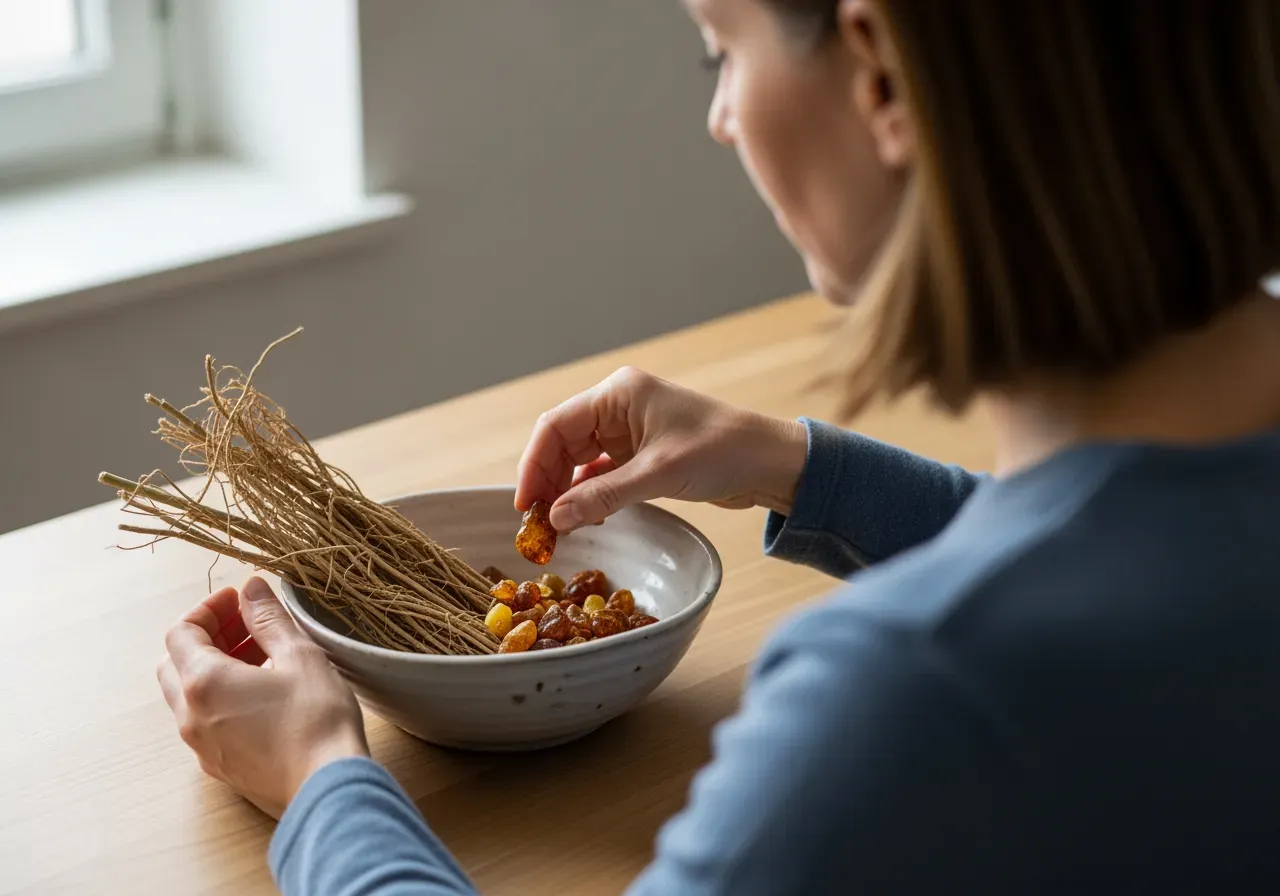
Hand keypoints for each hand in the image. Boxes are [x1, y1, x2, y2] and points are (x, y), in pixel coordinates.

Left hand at [156, 577, 368, 818]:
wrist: (328, 789)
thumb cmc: (316, 719)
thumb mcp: (298, 655)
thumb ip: (269, 619)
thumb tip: (252, 589)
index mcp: (203, 683)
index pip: (182, 632)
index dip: (209, 609)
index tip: (240, 600)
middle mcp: (191, 717)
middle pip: (175, 664)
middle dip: (207, 638)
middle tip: (246, 625)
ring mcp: (203, 747)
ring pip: (189, 697)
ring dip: (214, 669)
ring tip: (261, 657)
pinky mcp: (222, 767)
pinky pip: (206, 723)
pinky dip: (222, 698)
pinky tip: (264, 694)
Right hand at [516, 366, 807, 531]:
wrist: (771, 462)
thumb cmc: (722, 451)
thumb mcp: (658, 474)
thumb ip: (603, 496)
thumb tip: (555, 519)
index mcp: (618, 393)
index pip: (556, 426)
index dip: (533, 465)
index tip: (524, 504)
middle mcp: (619, 407)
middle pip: (563, 444)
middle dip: (548, 482)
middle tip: (537, 525)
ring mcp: (631, 431)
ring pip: (580, 461)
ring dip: (568, 492)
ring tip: (558, 528)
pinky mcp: (643, 454)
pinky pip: (603, 474)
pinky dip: (591, 495)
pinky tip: (586, 518)